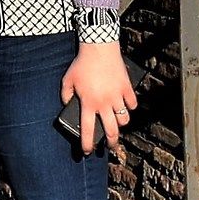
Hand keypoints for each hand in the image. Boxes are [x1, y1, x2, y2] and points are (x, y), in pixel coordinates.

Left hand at [63, 41, 135, 155]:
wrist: (99, 48)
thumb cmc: (82, 64)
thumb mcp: (67, 80)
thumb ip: (65, 96)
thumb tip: (67, 105)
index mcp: (88, 104)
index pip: (87, 130)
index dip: (87, 144)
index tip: (87, 151)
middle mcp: (104, 104)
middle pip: (111, 131)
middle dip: (111, 143)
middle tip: (109, 146)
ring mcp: (117, 97)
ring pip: (124, 120)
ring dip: (121, 124)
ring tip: (118, 124)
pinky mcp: (127, 88)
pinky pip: (133, 104)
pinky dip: (130, 107)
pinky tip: (126, 106)